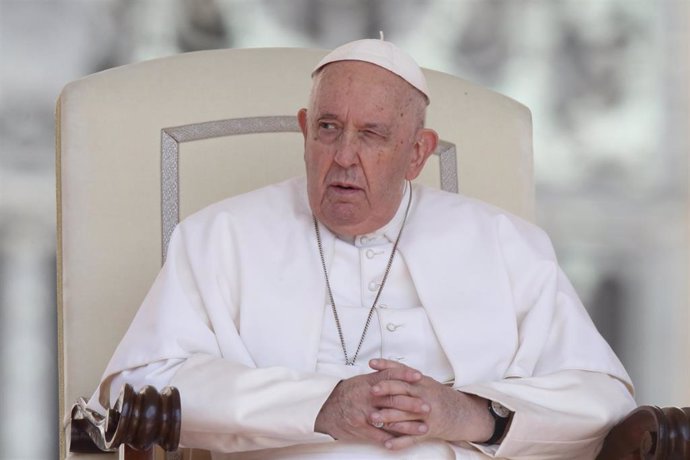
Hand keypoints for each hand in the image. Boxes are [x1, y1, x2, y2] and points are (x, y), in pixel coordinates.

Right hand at [314, 360, 425, 443]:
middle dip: (412, 403)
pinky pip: (379, 435)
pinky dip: (394, 439)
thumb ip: (377, 378)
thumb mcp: (360, 381)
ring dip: (408, 425)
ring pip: (390, 419)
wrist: (324, 409)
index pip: (389, 374)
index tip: (419, 377)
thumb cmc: (345, 394)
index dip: (404, 375)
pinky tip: (407, 441)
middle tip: (427, 406)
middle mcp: (367, 396)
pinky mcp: (360, 428)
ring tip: (423, 427)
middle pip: (393, 398)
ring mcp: (363, 413)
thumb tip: (396, 372)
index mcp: (367, 382)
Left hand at [368, 359, 493, 449]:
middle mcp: (425, 395)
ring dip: (388, 417)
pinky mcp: (429, 430)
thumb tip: (385, 368)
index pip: (402, 370)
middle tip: (371, 391)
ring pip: (406, 414)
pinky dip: (399, 442)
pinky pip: (413, 437)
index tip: (372, 364)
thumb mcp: (426, 382)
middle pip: (404, 390)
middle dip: (386, 390)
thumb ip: (407, 377)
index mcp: (422, 382)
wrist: (463, 414)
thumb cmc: (439, 397)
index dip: (387, 366)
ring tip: (372, 418)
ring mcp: (427, 414)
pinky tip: (386, 444)